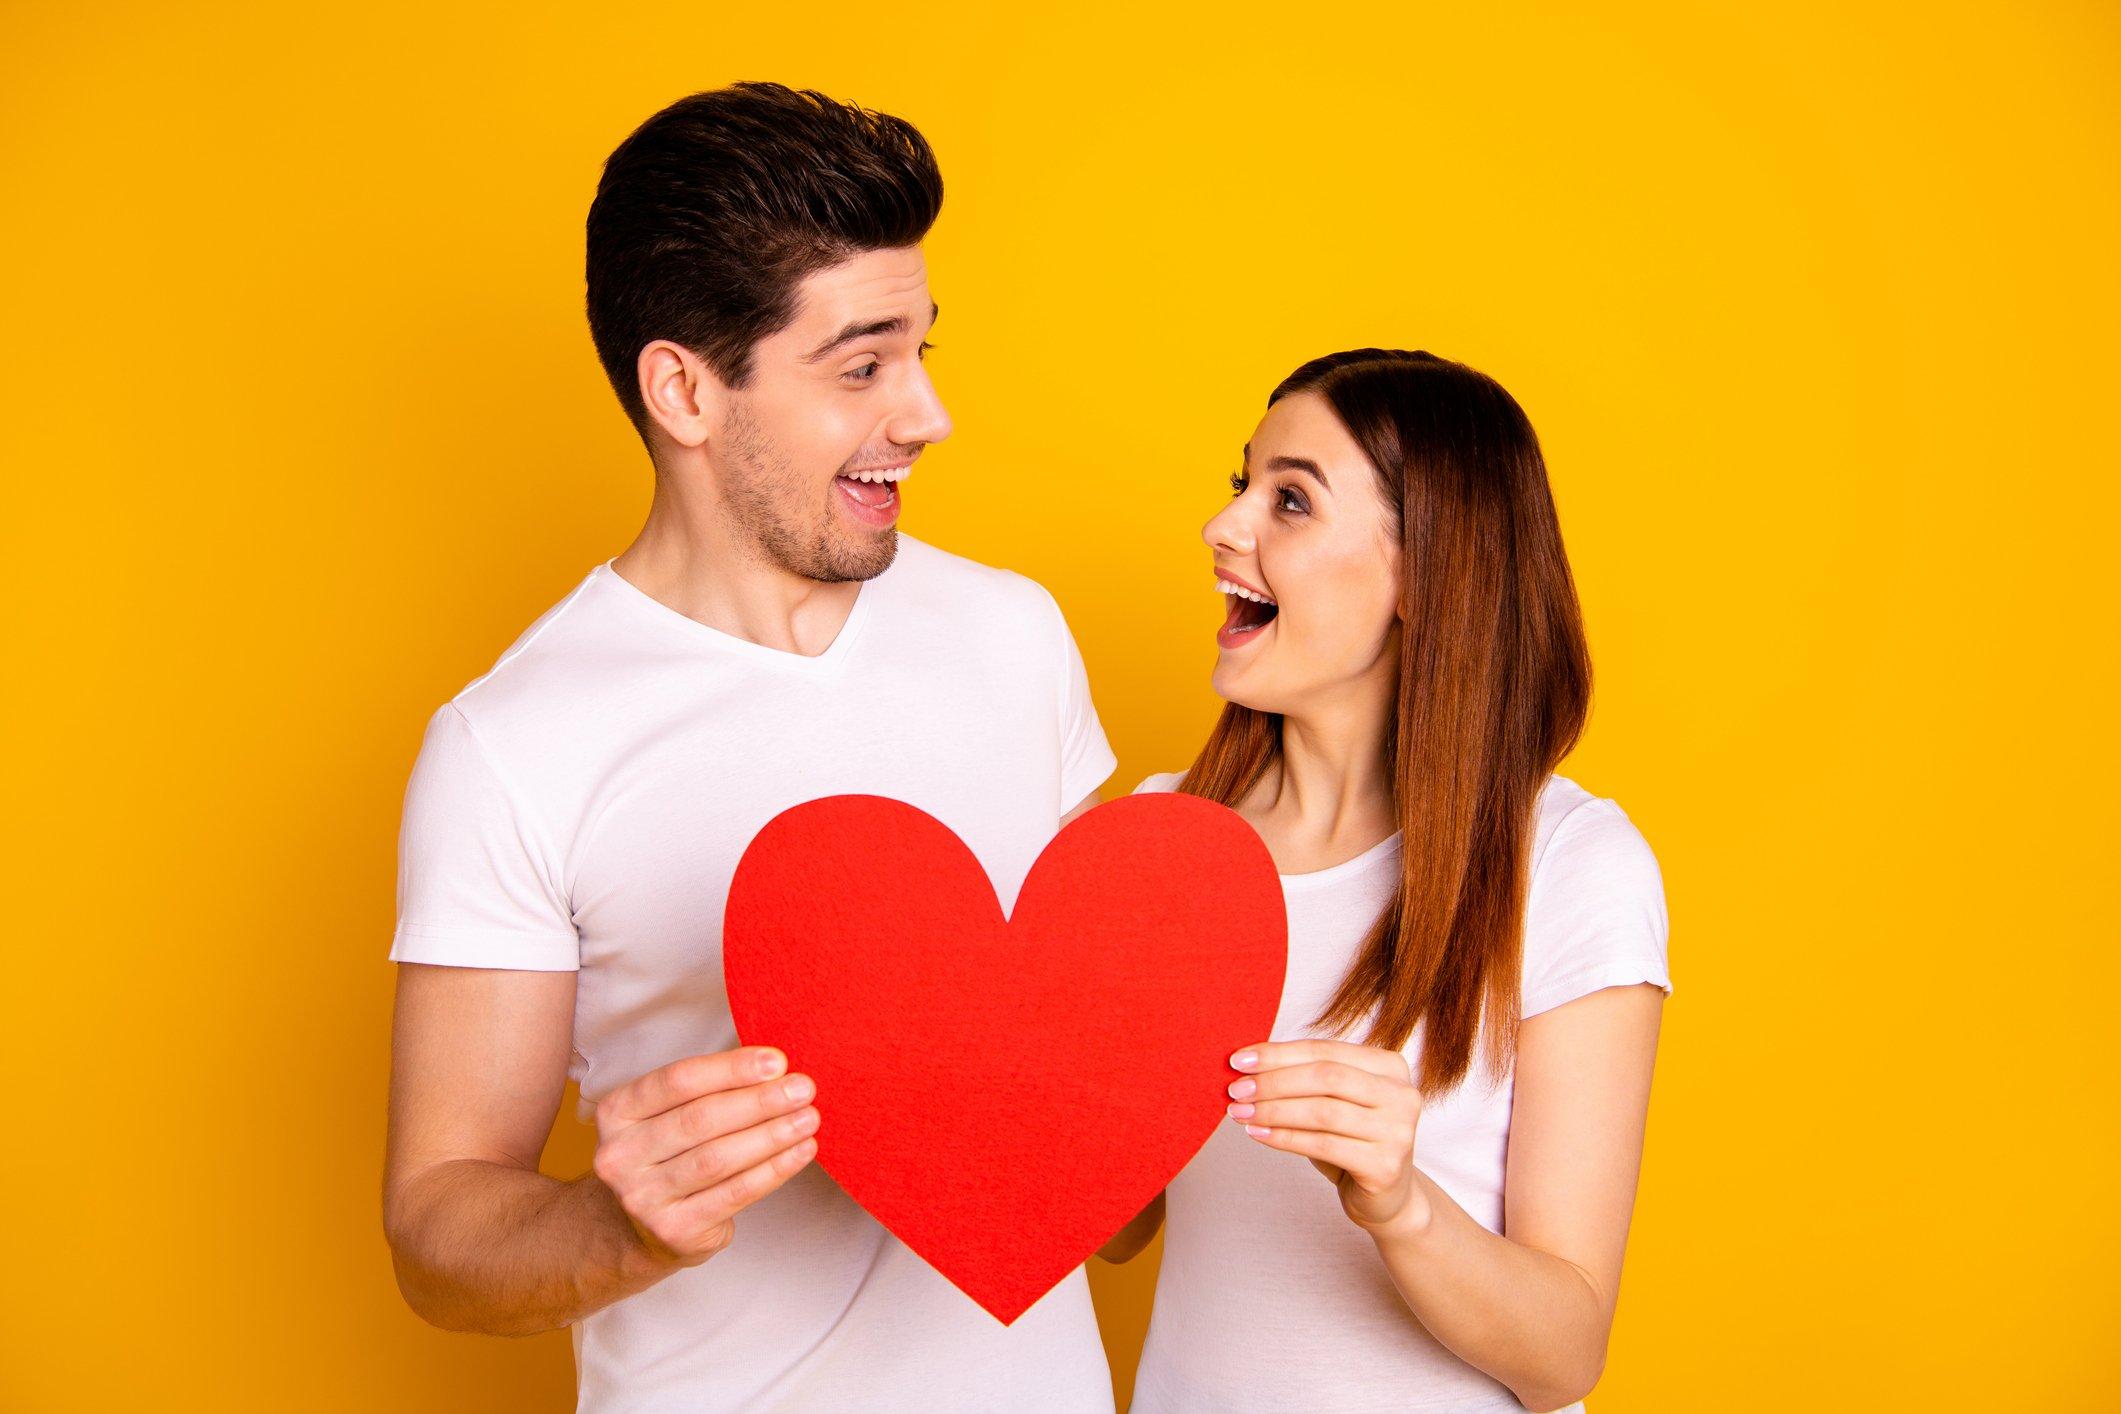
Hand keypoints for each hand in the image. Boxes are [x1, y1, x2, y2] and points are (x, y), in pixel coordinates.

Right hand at [591, 1045, 819, 1267]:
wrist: (636, 1229)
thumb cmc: (667, 1155)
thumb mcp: (667, 1116)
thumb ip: (709, 1090)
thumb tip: (774, 1069)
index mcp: (616, 1112)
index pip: (677, 1081)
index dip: (730, 1069)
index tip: (776, 1062)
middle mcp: (620, 1155)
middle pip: (700, 1119)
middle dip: (759, 1102)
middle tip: (802, 1089)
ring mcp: (642, 1197)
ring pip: (719, 1158)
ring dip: (771, 1135)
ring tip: (808, 1118)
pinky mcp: (673, 1230)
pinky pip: (734, 1193)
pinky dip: (774, 1170)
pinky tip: (800, 1151)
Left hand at [1227, 1039, 1428, 1232]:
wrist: (1387, 1197)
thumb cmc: (1352, 1141)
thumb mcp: (1333, 1102)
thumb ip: (1303, 1079)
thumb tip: (1247, 1066)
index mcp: (1390, 1066)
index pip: (1325, 1050)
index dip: (1279, 1053)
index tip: (1239, 1061)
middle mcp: (1402, 1094)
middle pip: (1326, 1077)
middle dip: (1274, 1081)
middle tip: (1236, 1090)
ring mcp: (1399, 1131)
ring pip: (1322, 1111)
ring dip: (1274, 1111)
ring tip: (1241, 1113)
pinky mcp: (1385, 1166)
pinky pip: (1324, 1145)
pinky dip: (1284, 1138)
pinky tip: (1258, 1134)